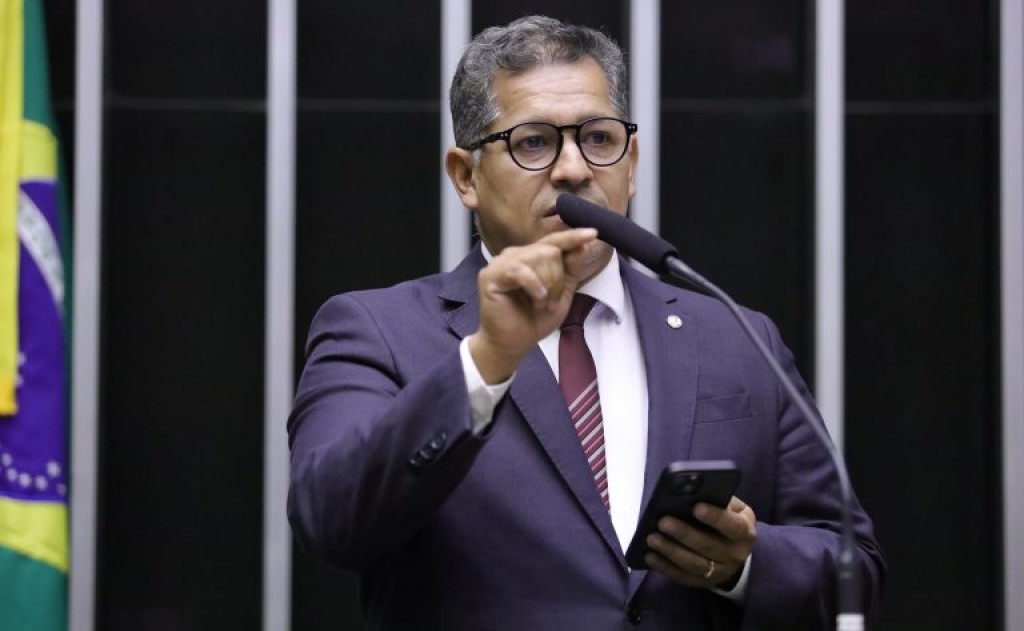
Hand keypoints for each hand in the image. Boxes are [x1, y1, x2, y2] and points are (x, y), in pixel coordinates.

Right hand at [468, 228, 601, 382]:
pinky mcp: (490, 275)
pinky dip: (534, 285)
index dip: (573, 237)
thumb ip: (571, 269)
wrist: (514, 343)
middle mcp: (516, 254)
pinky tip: (536, 298)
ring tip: (540, 304)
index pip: (554, 241)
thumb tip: (583, 245)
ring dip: (547, 285)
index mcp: (532, 256)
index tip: (593, 234)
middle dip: (557, 279)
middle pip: (549, 251)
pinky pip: (519, 270)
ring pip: (537, 258)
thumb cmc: (535, 319)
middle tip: (550, 302)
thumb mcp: (562, 293)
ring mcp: (501, 263)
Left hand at [644, 496, 756, 589]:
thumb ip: (719, 500)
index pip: (732, 526)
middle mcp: (735, 555)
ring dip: (670, 551)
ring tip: (651, 538)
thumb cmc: (729, 520)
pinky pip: (682, 577)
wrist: (736, 550)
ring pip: (693, 564)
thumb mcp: (734, 508)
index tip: (696, 507)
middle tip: (662, 521)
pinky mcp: (703, 582)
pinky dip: (664, 567)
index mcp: (745, 533)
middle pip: (708, 546)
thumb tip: (693, 493)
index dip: (715, 517)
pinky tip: (649, 556)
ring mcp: (719, 572)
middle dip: (683, 534)